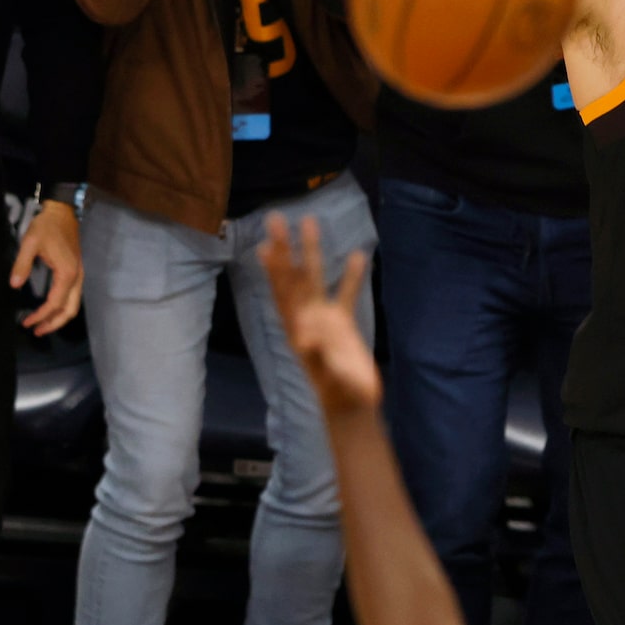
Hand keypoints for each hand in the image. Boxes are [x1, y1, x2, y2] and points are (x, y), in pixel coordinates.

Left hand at [12, 200, 83, 334]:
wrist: (62, 213)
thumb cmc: (46, 227)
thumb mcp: (30, 243)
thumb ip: (22, 264)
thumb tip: (14, 285)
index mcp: (67, 273)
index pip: (55, 303)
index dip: (41, 315)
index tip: (26, 322)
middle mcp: (76, 278)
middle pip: (70, 310)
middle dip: (54, 323)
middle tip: (35, 331)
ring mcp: (78, 276)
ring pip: (73, 305)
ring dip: (59, 318)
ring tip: (42, 325)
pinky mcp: (75, 273)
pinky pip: (72, 298)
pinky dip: (62, 308)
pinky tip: (50, 309)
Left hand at [257, 214, 381, 411]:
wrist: (352, 407)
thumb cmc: (340, 396)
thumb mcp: (330, 379)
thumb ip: (319, 357)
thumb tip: (307, 336)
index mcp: (298, 331)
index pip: (283, 294)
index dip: (275, 270)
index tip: (267, 246)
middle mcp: (306, 319)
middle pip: (293, 277)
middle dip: (286, 248)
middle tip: (275, 217)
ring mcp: (324, 320)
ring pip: (315, 279)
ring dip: (312, 252)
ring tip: (310, 222)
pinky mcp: (343, 325)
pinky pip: (346, 295)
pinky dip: (351, 276)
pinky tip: (357, 254)